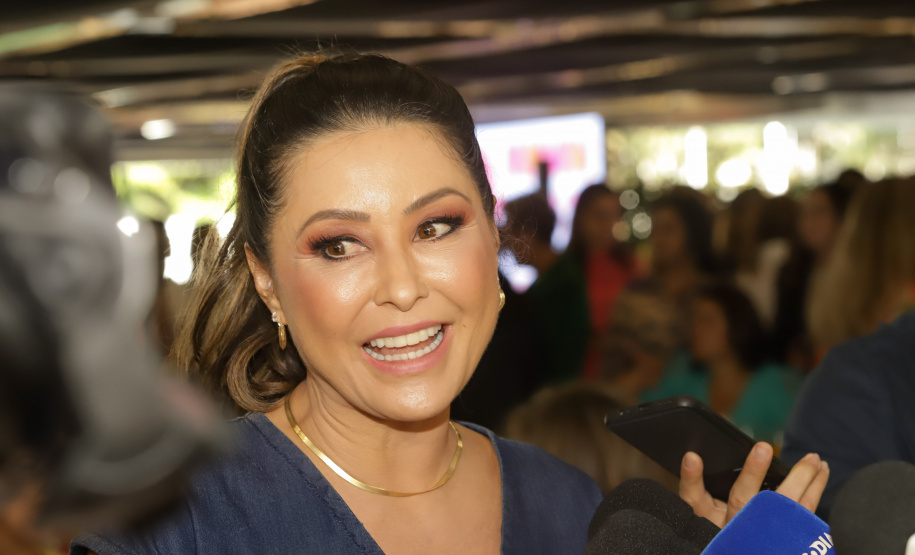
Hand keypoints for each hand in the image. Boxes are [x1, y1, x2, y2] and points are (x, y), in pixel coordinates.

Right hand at [678, 442, 829, 527]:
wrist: (742, 553)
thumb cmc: (725, 535)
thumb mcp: (705, 517)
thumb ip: (702, 490)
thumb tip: (699, 456)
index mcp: (708, 519)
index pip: (694, 497)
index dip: (692, 478)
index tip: (693, 457)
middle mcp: (732, 528)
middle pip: (740, 500)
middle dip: (752, 474)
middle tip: (763, 448)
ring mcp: (759, 536)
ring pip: (780, 508)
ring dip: (800, 479)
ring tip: (812, 458)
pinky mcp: (784, 542)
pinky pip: (802, 516)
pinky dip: (814, 492)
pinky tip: (821, 474)